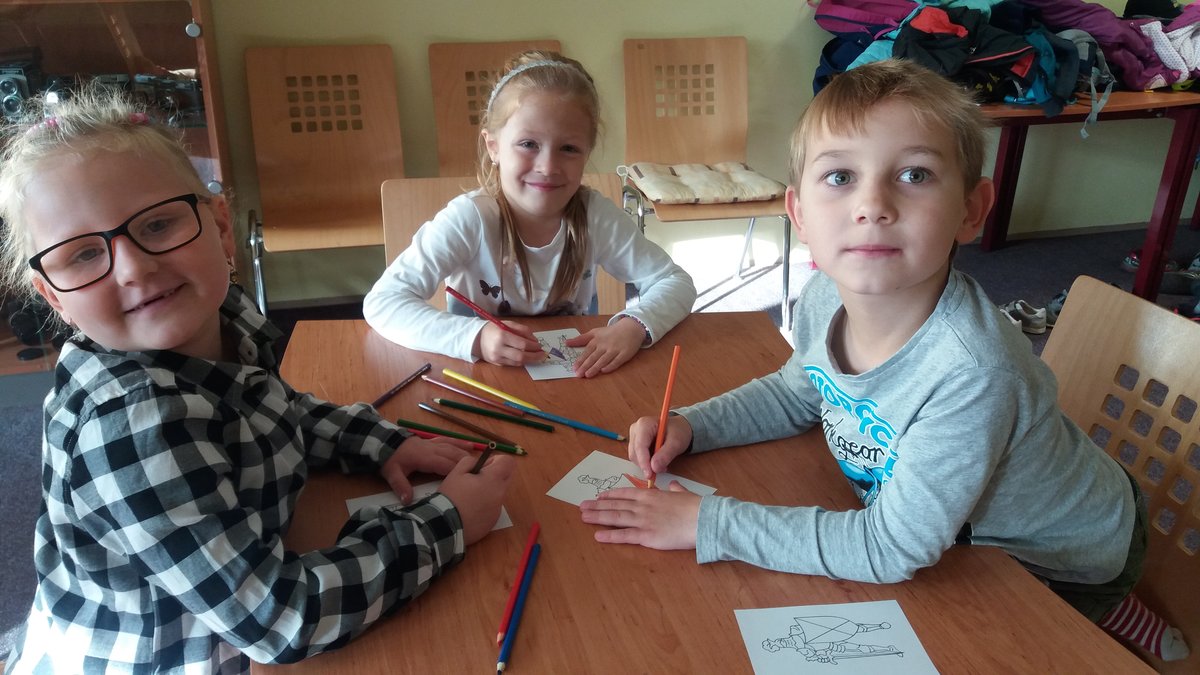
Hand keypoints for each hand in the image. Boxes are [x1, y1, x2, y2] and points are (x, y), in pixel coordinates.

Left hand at [380, 436, 473, 502]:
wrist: (384, 442)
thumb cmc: (390, 459)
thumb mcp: (392, 474)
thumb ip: (400, 486)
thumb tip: (408, 501)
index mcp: (425, 458)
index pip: (445, 465)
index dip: (458, 471)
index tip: (471, 479)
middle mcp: (432, 449)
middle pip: (453, 455)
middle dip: (468, 464)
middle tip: (483, 472)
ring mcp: (433, 443)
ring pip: (453, 448)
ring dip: (467, 454)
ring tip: (481, 461)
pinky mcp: (432, 441)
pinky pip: (449, 440)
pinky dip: (460, 442)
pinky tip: (470, 445)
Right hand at [438, 454, 514, 544]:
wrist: (446, 525)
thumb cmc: (451, 496)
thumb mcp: (456, 472)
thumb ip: (470, 462)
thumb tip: (479, 463)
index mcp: (493, 479)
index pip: (508, 462)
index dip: (497, 460)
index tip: (483, 466)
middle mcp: (501, 494)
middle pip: (507, 477)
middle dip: (495, 474)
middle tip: (476, 480)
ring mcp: (498, 509)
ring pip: (499, 493)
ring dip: (489, 491)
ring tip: (470, 497)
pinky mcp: (493, 521)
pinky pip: (493, 507)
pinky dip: (485, 505)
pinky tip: (470, 510)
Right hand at [477, 321, 545, 366]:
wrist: (476, 338)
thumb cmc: (494, 329)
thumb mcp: (507, 324)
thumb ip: (522, 329)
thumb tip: (534, 339)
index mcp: (502, 336)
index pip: (522, 344)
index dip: (533, 346)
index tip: (539, 345)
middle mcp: (499, 349)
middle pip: (521, 356)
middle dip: (534, 356)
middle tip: (542, 354)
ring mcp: (497, 358)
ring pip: (518, 362)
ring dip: (530, 359)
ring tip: (536, 356)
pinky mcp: (497, 364)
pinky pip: (513, 364)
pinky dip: (521, 361)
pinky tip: (526, 357)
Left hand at [565, 317, 644, 377]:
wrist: (631, 328)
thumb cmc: (610, 332)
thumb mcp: (595, 332)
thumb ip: (581, 339)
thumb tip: (566, 343)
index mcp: (596, 340)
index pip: (587, 352)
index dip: (580, 360)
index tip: (574, 368)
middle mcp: (605, 345)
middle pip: (594, 357)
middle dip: (585, 366)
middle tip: (578, 374)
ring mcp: (615, 349)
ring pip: (604, 359)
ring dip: (595, 367)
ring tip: (588, 375)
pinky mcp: (625, 354)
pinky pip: (617, 361)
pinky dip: (610, 365)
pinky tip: (604, 370)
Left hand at [579, 481, 699, 548]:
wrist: (702, 518)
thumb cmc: (695, 506)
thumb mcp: (683, 492)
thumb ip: (675, 489)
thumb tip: (673, 485)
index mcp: (651, 495)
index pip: (625, 493)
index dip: (610, 495)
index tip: (599, 496)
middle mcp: (642, 506)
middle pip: (615, 505)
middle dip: (597, 505)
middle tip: (582, 506)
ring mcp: (643, 521)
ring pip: (615, 518)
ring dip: (598, 517)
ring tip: (583, 517)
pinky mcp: (646, 536)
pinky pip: (625, 536)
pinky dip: (610, 536)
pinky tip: (598, 536)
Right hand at [628, 414, 692, 477]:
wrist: (679, 429)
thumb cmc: (678, 432)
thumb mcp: (676, 443)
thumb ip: (666, 455)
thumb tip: (654, 468)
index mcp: (644, 424)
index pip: (640, 446)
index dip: (644, 461)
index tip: (650, 474)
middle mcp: (636, 429)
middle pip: (635, 452)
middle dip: (646, 464)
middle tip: (662, 469)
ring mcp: (634, 436)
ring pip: (635, 457)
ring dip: (647, 465)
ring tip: (662, 464)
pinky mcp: (635, 443)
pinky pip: (637, 457)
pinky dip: (646, 463)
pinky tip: (657, 461)